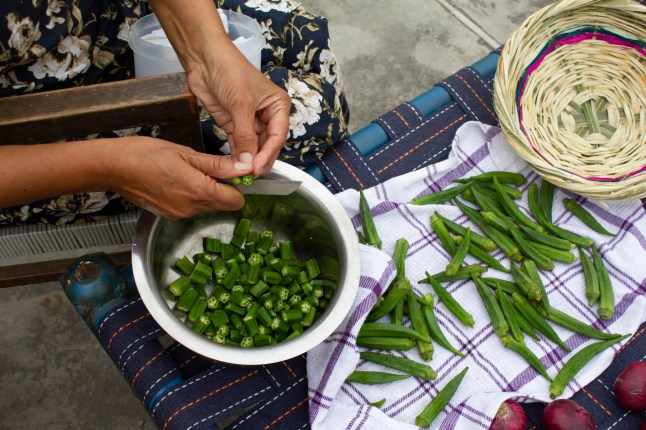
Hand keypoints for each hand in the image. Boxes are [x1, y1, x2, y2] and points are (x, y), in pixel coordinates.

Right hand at [104, 137, 251, 218]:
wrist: (113, 167)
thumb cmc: (146, 154)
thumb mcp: (186, 153)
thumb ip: (218, 165)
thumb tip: (243, 168)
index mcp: (199, 191)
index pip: (236, 201)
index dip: (237, 186)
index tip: (229, 172)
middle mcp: (191, 208)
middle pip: (223, 204)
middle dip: (222, 188)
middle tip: (206, 168)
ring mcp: (179, 214)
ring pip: (207, 205)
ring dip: (205, 191)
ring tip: (187, 171)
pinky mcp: (169, 215)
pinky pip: (191, 207)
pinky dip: (190, 196)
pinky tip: (176, 180)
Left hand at [186, 46, 290, 176]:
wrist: (204, 59)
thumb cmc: (230, 71)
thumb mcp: (240, 104)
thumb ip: (245, 135)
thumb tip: (249, 161)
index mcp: (278, 106)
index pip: (277, 136)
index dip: (268, 154)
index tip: (258, 168)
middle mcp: (267, 115)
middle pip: (267, 145)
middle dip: (259, 160)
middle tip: (250, 175)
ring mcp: (250, 121)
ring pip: (253, 147)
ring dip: (248, 160)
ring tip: (242, 174)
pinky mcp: (233, 124)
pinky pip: (238, 144)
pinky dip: (237, 155)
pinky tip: (234, 165)